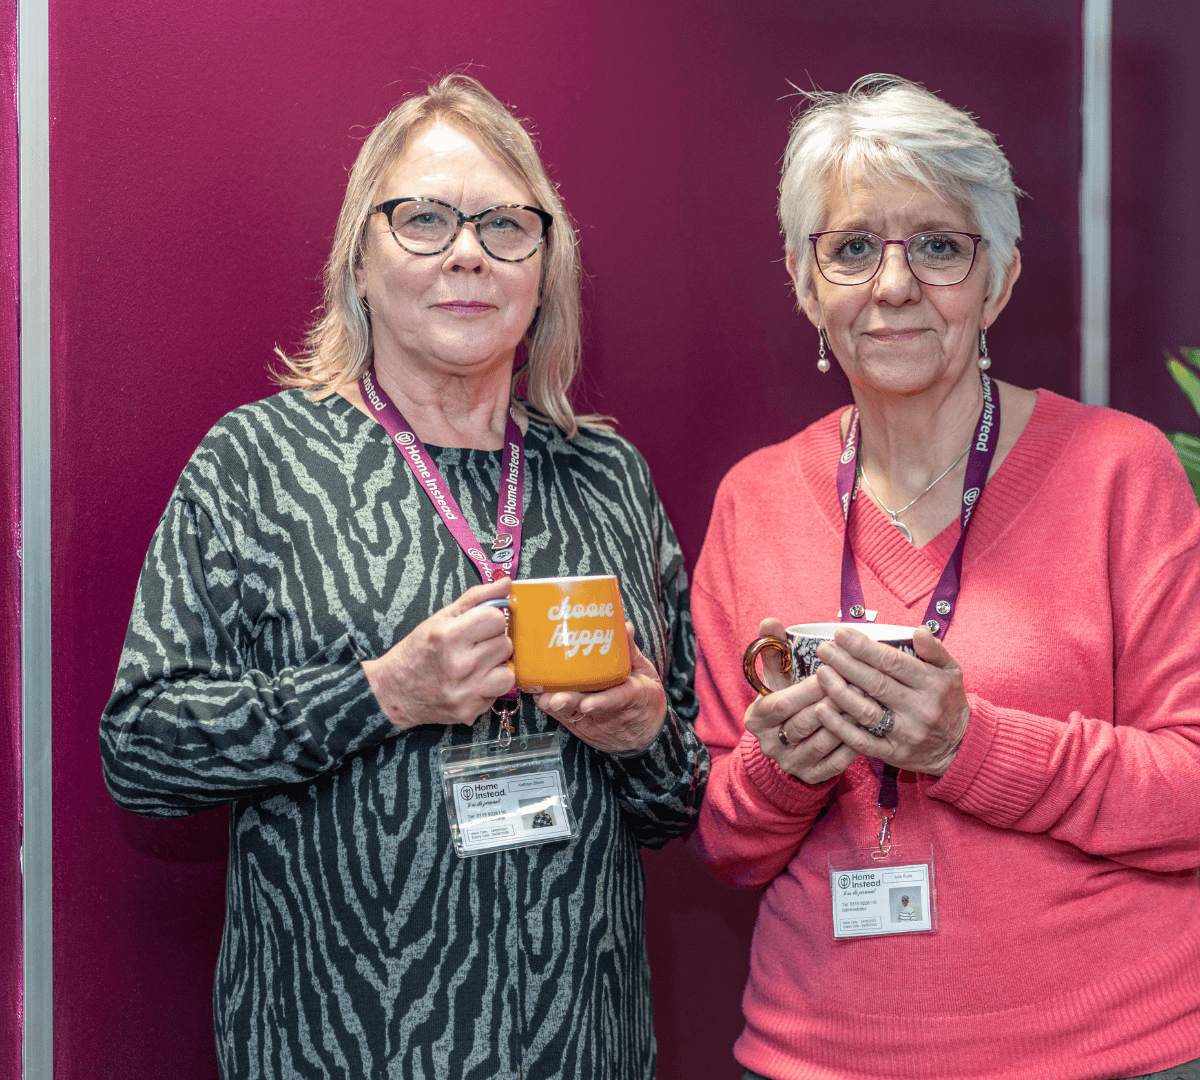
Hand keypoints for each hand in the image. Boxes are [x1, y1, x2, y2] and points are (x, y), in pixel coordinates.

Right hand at [363, 577, 515, 730]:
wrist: (394, 691)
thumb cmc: (417, 652)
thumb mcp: (440, 618)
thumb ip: (476, 599)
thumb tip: (505, 584)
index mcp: (448, 636)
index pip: (496, 619)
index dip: (490, 620)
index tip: (481, 625)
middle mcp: (459, 665)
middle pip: (505, 644)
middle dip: (493, 642)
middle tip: (476, 646)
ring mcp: (466, 690)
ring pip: (509, 670)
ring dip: (497, 666)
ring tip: (479, 664)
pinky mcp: (471, 709)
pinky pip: (500, 691)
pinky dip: (492, 685)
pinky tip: (475, 680)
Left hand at [534, 624, 667, 754]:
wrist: (646, 731)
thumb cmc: (644, 698)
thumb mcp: (644, 673)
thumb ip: (630, 650)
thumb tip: (623, 625)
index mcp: (633, 696)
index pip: (618, 700)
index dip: (602, 702)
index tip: (587, 704)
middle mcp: (612, 713)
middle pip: (589, 711)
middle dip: (570, 703)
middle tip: (555, 699)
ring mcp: (596, 721)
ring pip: (574, 715)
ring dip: (557, 707)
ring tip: (544, 699)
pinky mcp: (584, 725)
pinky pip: (566, 717)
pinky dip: (552, 707)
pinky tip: (540, 697)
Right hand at [742, 618, 858, 784]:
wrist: (788, 740)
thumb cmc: (786, 696)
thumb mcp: (777, 675)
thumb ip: (774, 647)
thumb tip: (770, 622)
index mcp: (756, 718)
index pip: (780, 704)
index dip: (806, 689)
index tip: (829, 671)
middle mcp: (770, 744)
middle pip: (804, 723)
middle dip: (832, 702)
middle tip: (858, 684)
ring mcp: (790, 763)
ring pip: (822, 742)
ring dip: (846, 721)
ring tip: (866, 702)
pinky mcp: (811, 777)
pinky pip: (836, 763)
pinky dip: (853, 744)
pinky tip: (867, 727)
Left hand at [812, 625, 969, 775]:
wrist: (961, 747)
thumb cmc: (948, 701)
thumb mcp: (951, 671)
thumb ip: (935, 650)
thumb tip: (919, 631)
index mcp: (932, 684)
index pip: (892, 662)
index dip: (863, 647)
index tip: (841, 634)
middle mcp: (920, 709)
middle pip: (875, 683)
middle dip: (845, 664)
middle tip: (824, 650)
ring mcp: (906, 734)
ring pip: (866, 712)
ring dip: (838, 692)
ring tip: (820, 673)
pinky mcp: (893, 754)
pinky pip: (861, 741)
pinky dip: (839, 727)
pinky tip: (820, 710)